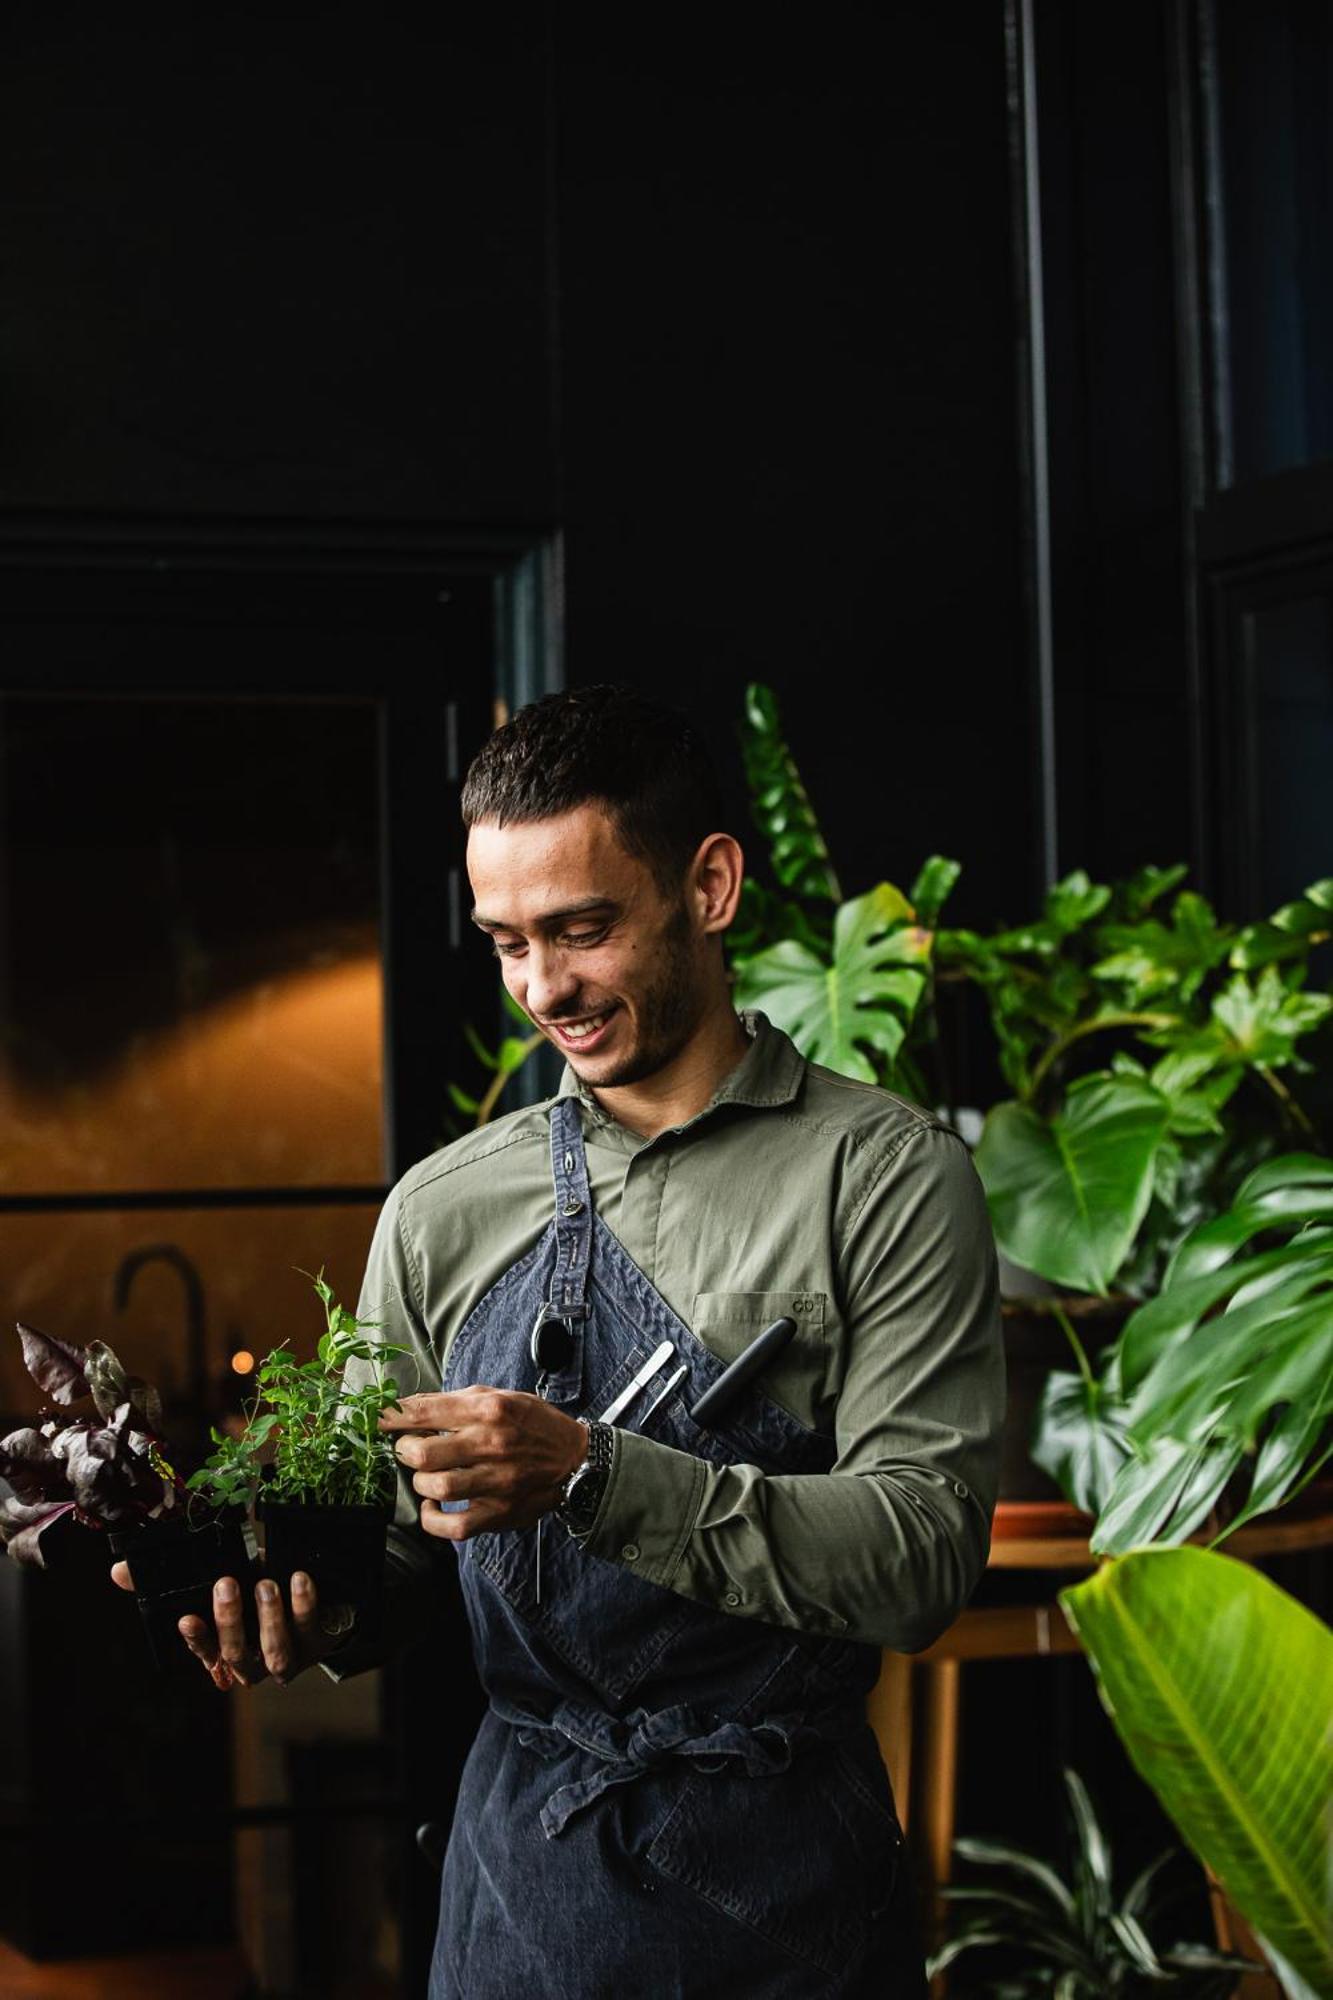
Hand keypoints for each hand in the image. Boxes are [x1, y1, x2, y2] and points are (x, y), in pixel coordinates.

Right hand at [110, 1562, 346, 1689]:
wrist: (320, 1601)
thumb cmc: (258, 1590)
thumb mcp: (223, 1580)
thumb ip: (172, 1579)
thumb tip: (119, 1571)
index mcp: (228, 1651)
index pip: (205, 1652)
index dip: (197, 1640)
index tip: (186, 1618)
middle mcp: (256, 1662)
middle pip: (238, 1655)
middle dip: (230, 1621)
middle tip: (226, 1584)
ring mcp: (289, 1656)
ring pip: (275, 1653)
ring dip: (269, 1619)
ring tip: (265, 1584)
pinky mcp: (320, 1642)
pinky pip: (311, 1629)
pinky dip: (305, 1604)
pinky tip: (298, 1578)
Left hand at [380, 1388, 587, 1540]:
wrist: (576, 1459)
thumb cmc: (534, 1425)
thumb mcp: (500, 1397)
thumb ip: (457, 1402)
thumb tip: (412, 1407)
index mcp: (489, 1409)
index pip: (426, 1411)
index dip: (393, 1416)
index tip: (378, 1418)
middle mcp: (491, 1444)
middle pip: (424, 1453)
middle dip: (405, 1450)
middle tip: (408, 1449)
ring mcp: (496, 1482)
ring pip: (436, 1487)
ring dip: (421, 1481)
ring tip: (426, 1474)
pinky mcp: (499, 1513)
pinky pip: (454, 1526)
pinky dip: (434, 1519)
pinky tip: (434, 1506)